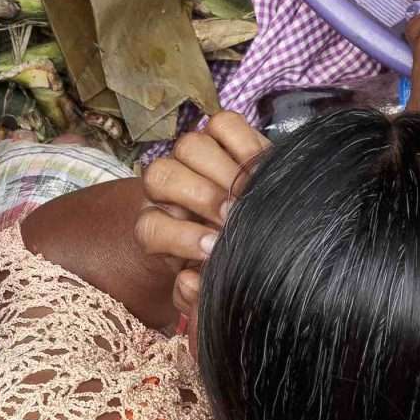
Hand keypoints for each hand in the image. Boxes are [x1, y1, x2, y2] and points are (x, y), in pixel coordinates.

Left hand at [135, 112, 267, 319]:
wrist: (270, 231)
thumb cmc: (238, 262)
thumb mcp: (215, 288)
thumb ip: (195, 296)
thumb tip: (189, 281)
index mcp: (160, 228)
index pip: (149, 226)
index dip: (177, 237)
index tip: (212, 249)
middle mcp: (170, 189)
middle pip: (160, 175)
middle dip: (198, 196)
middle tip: (232, 215)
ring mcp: (195, 158)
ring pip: (190, 145)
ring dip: (220, 170)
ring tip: (248, 191)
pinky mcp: (224, 135)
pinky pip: (223, 123)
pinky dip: (242, 142)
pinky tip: (259, 166)